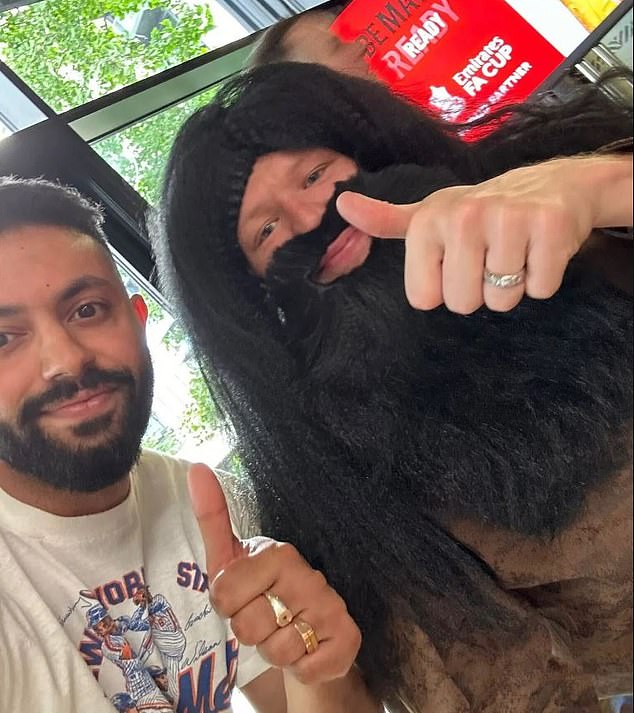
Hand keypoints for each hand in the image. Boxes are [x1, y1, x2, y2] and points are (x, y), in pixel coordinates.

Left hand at [187, 463, 361, 684]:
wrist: (309, 627)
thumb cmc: (261, 590)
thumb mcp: (230, 558)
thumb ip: (213, 517)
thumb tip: (196, 468)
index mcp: (278, 553)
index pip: (223, 596)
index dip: (228, 606)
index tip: (244, 596)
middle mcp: (308, 576)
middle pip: (248, 627)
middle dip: (250, 631)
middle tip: (265, 616)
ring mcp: (331, 606)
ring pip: (276, 651)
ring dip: (274, 650)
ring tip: (284, 631)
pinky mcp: (348, 637)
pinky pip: (304, 669)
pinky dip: (299, 668)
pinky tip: (306, 648)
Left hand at [337, 156, 604, 314]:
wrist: (554, 185)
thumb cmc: (483, 210)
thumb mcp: (431, 214)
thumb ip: (386, 221)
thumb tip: (342, 204)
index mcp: (429, 221)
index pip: (425, 299)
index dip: (445, 288)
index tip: (459, 260)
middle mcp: (464, 216)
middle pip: (462, 303)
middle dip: (481, 290)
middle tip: (492, 257)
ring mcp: (508, 219)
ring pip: (502, 300)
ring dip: (514, 284)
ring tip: (517, 251)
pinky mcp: (550, 227)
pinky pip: (540, 288)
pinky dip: (544, 278)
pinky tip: (540, 250)